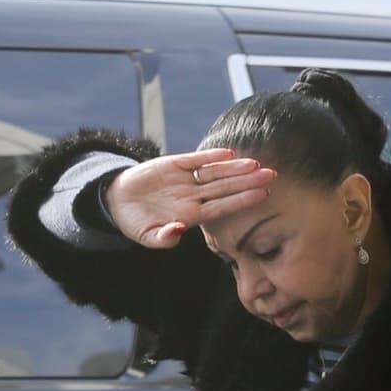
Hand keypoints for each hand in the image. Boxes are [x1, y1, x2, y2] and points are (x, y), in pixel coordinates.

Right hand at [105, 149, 275, 249]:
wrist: (117, 201)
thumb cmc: (135, 223)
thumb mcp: (147, 236)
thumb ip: (163, 238)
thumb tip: (179, 231)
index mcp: (191, 215)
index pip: (222, 207)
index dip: (242, 201)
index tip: (262, 195)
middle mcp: (193, 196)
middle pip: (226, 188)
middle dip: (248, 181)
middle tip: (273, 174)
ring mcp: (184, 179)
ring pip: (215, 172)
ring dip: (235, 168)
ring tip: (256, 162)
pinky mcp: (172, 163)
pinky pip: (195, 160)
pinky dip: (210, 156)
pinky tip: (228, 153)